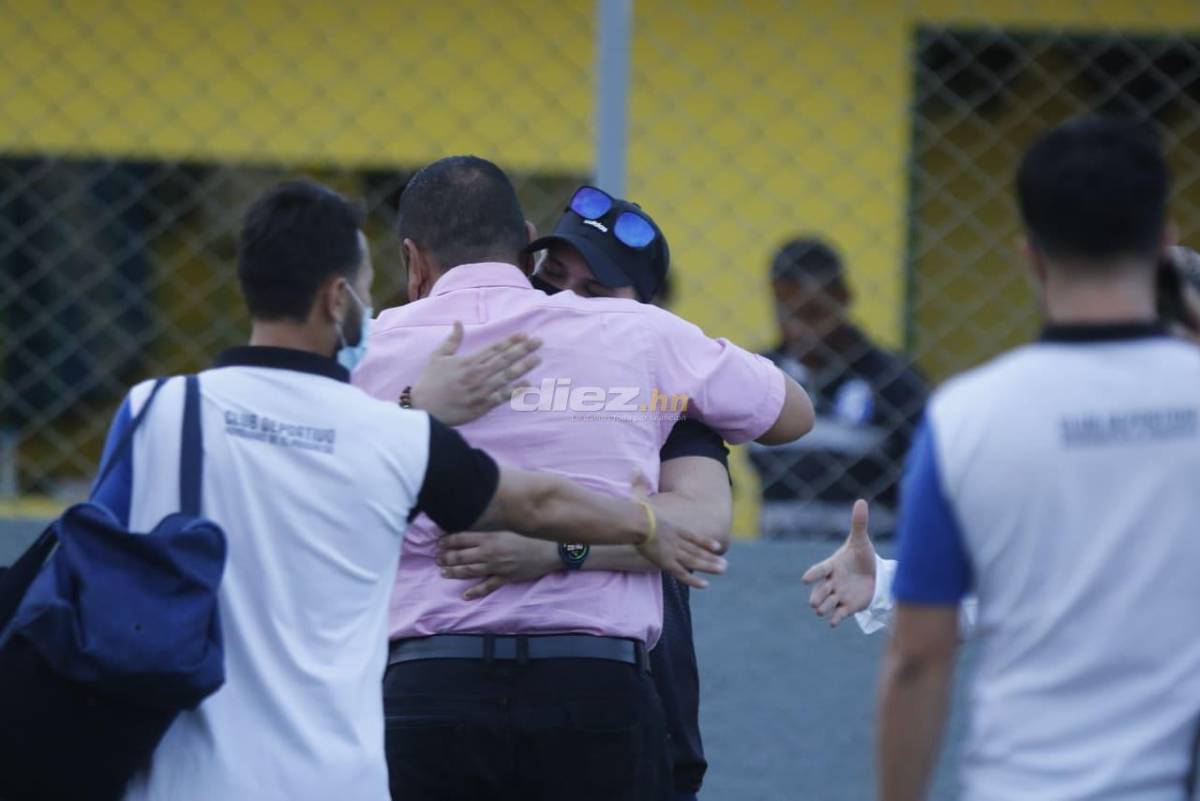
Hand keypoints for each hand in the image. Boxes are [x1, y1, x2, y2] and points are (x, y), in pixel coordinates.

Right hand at [410, 321, 541, 425]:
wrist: (423, 408)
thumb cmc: (429, 382)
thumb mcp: (437, 356)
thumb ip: (452, 340)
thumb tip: (458, 322)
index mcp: (468, 361)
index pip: (494, 348)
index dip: (510, 341)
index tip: (524, 335)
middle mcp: (477, 374)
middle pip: (504, 359)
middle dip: (523, 349)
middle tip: (539, 342)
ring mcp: (480, 390)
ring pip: (506, 376)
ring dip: (524, 366)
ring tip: (538, 358)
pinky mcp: (481, 406)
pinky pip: (502, 397)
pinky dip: (515, 391)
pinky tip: (528, 384)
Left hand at [436, 531, 560, 599]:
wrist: (550, 550)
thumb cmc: (530, 535)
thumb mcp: (508, 526)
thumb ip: (490, 528)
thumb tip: (472, 527)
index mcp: (490, 536)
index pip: (462, 538)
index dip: (447, 541)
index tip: (438, 543)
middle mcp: (491, 552)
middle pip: (462, 556)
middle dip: (447, 558)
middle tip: (437, 559)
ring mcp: (498, 566)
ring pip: (470, 570)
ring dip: (454, 572)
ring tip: (443, 573)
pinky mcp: (506, 578)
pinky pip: (488, 586)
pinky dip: (475, 592)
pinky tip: (464, 595)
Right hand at [630, 473, 727, 589]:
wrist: (637, 522)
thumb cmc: (636, 510)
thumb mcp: (639, 495)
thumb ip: (639, 483)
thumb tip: (634, 468)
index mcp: (674, 528)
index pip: (693, 537)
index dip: (706, 543)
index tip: (718, 547)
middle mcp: (678, 541)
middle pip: (698, 551)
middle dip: (712, 558)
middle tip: (725, 565)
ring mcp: (674, 552)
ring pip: (696, 562)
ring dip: (710, 567)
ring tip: (723, 571)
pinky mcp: (667, 562)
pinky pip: (682, 574)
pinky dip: (694, 580)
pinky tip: (705, 585)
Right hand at [801, 499, 876, 625]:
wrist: (873, 575)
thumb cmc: (862, 556)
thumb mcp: (861, 541)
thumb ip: (859, 523)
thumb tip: (861, 501)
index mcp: (832, 565)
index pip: (821, 569)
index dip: (814, 574)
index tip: (805, 579)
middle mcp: (832, 581)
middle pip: (821, 589)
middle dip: (817, 595)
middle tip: (813, 603)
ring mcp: (838, 594)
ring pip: (827, 602)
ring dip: (823, 607)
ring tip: (819, 611)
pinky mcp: (847, 606)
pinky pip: (839, 613)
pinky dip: (835, 618)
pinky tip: (832, 622)